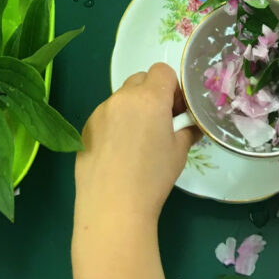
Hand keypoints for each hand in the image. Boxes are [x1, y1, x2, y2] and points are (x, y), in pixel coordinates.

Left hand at [74, 63, 199, 227]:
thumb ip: (188, 130)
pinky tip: (117, 152)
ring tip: (136, 142)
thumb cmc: (153, 178)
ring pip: (121, 98)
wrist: (113, 207)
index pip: (162, 71)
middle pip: (140, 80)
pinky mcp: (86, 127)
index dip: (172, 87)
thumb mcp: (179, 152)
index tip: (175, 110)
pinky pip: (106, 115)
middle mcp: (123, 98)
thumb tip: (192, 125)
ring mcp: (100, 111)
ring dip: (132, 109)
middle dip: (152, 94)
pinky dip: (115, 124)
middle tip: (159, 122)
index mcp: (150, 98)